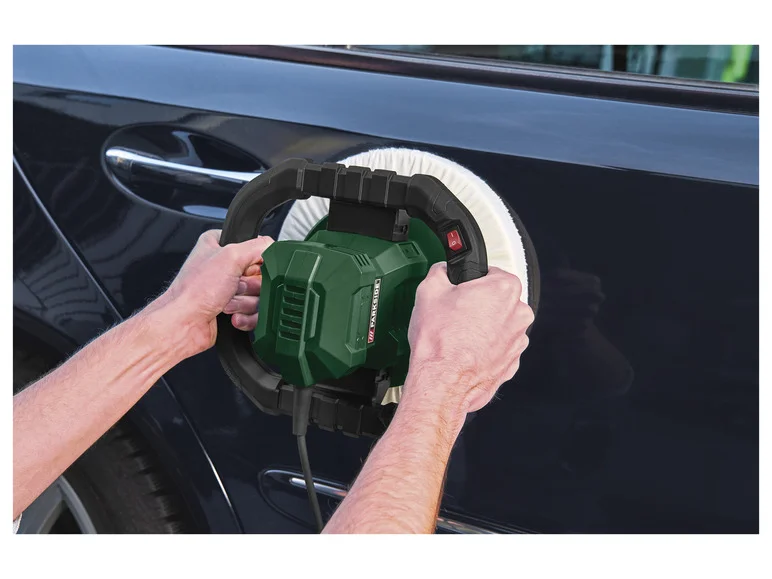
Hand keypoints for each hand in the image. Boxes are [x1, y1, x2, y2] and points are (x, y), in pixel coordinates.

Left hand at [154, 230, 272, 357]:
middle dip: (251, 287)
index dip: (257, 261)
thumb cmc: (194, 291)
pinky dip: (246, 317)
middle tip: (236, 288)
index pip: (254, 248)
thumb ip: (258, 246)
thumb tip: (273, 248)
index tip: (249, 268)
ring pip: (258, 296)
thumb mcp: (231, 257)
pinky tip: (231, 316)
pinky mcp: (232, 309)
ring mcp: (227, 289)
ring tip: (228, 304)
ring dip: (246, 303)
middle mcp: (223, 267)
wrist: (183, 325)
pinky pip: (254, 313)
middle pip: (260, 275)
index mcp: (219, 246)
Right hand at [406, 263, 533, 413]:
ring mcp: (518, 341)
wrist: (441, 382)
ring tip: (456, 336)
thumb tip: (442, 271)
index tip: (459, 290)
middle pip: (497, 300)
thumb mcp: (429, 290)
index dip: (470, 282)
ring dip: (481, 328)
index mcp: (504, 288)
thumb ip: (440, 272)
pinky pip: (497, 349)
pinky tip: (463, 351)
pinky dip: (484, 349)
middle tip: (454, 313)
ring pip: (498, 326)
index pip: (491, 272)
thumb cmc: (440, 342)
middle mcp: (519, 313)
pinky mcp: (511, 363)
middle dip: (477, 305)